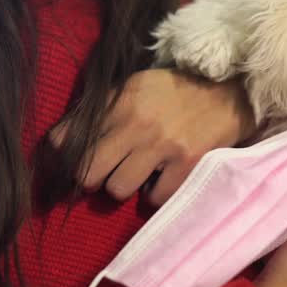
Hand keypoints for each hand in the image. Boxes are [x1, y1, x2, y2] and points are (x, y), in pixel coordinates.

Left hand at [49, 69, 255, 205]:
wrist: (228, 95)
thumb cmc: (175, 92)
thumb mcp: (134, 88)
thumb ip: (98, 110)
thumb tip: (57, 141)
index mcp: (123, 102)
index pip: (74, 140)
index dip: (68, 158)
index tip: (72, 165)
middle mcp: (138, 124)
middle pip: (89, 173)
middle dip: (91, 178)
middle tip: (104, 174)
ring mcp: (163, 147)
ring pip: (117, 190)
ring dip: (124, 187)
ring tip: (136, 175)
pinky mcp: (187, 165)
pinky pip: (153, 199)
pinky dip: (155, 194)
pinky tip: (161, 179)